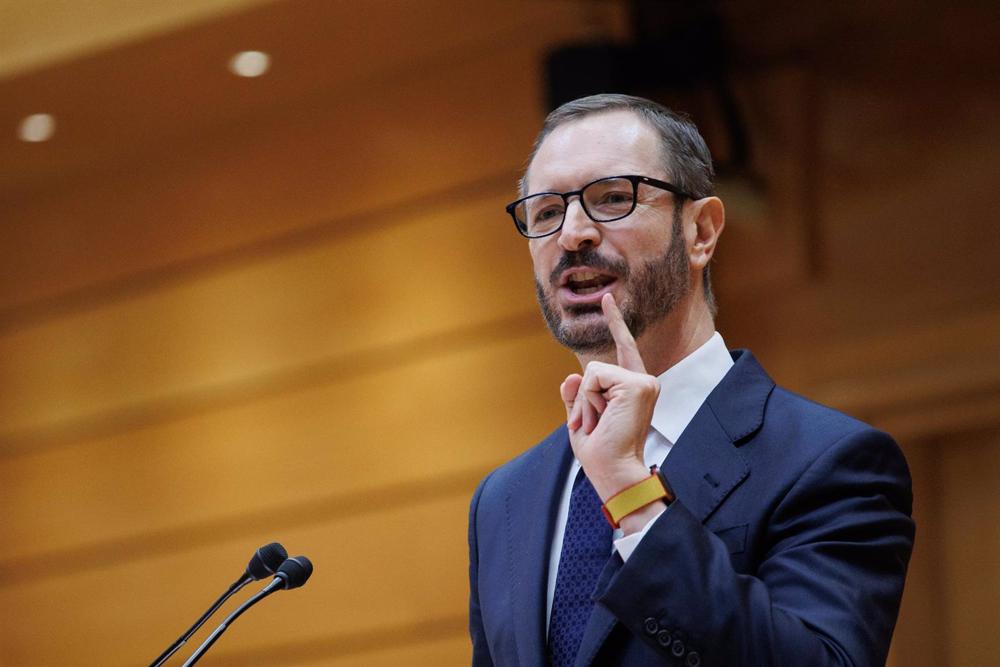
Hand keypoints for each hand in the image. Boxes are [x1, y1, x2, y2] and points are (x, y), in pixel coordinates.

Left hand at [560, 293, 659, 503]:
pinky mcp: (638, 385)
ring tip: (599, 423)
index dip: (615, 322)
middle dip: (583, 400)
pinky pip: (595, 377)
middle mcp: (644, 382)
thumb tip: (572, 376)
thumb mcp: (581, 420)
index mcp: (633, 389)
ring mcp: (644, 382)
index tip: (607, 298)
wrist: (613, 471)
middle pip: (594, 370)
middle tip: (594, 426)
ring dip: (586, 402)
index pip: (623, 348)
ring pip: (593, 373)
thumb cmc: (601, 453)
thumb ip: (576, 397)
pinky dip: (589, 400)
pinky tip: (603, 417)